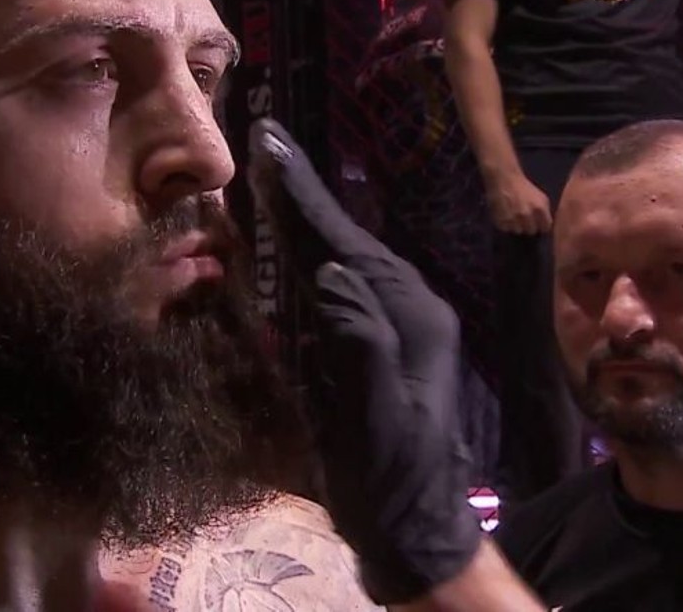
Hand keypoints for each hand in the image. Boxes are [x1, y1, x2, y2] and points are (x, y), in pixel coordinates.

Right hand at [248, 118, 480, 604]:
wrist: (416, 534)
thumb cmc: (395, 481)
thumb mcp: (377, 419)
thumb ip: (361, 344)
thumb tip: (329, 274)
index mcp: (414, 317)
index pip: (349, 243)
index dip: (306, 197)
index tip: (273, 149)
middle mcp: (411, 311)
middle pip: (347, 241)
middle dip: (304, 198)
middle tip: (266, 149)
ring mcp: (398, 330)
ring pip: (345, 260)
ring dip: (305, 223)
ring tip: (271, 184)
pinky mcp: (380, 350)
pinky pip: (341, 291)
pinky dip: (310, 261)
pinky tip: (290, 251)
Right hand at [484, 170, 551, 234]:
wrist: (504, 178)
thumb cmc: (524, 187)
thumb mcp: (541, 197)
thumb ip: (545, 211)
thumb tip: (545, 225)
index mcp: (539, 209)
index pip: (545, 228)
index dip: (542, 226)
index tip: (538, 223)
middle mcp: (527, 215)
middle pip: (531, 231)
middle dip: (529, 226)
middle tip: (525, 218)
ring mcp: (513, 219)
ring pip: (518, 231)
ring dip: (517, 226)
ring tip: (514, 216)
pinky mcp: (501, 220)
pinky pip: (506, 229)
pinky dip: (506, 224)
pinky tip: (506, 215)